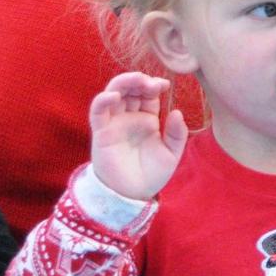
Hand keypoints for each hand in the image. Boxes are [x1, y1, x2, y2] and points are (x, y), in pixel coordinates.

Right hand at [89, 72, 187, 200]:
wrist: (132, 195)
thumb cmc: (151, 175)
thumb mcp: (171, 154)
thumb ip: (177, 134)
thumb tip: (178, 112)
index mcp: (147, 119)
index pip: (148, 95)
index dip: (154, 85)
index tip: (164, 84)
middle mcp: (130, 117)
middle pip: (131, 89)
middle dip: (140, 81)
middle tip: (152, 83)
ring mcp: (114, 122)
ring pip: (113, 93)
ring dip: (124, 83)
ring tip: (137, 81)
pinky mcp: (101, 131)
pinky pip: (98, 111)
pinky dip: (103, 99)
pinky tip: (114, 96)